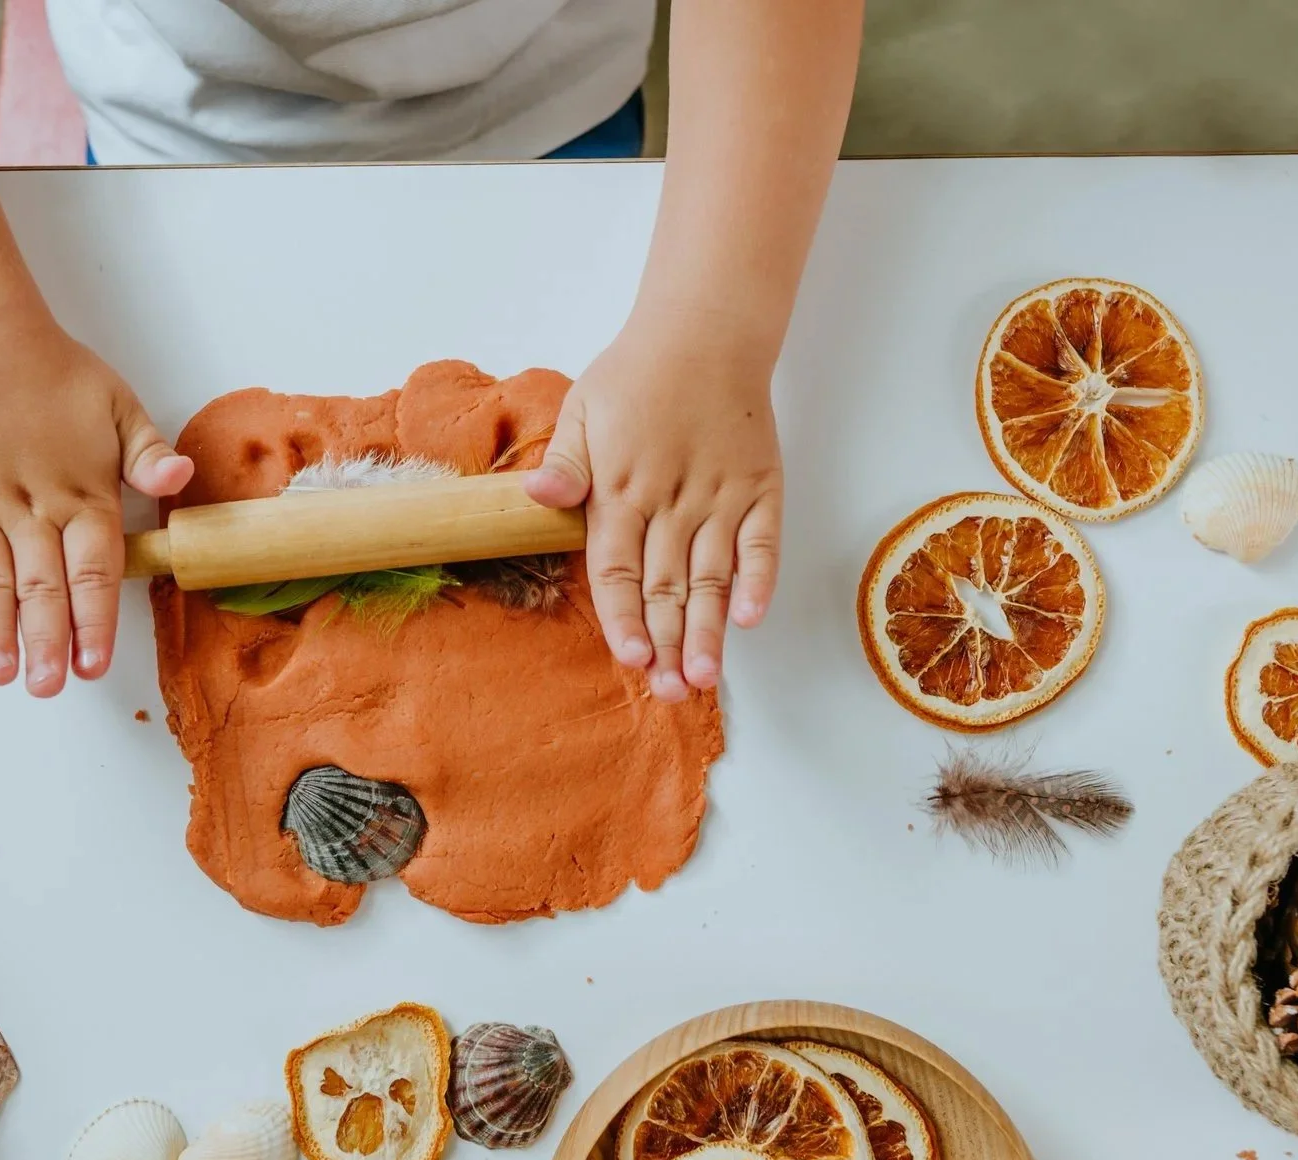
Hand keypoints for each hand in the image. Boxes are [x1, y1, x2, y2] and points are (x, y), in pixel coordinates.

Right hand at [0, 318, 192, 695]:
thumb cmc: (59, 380)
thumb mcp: (121, 408)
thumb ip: (149, 455)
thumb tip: (179, 480)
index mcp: (82, 495)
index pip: (93, 569)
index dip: (94, 620)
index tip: (94, 665)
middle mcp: (30, 508)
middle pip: (41, 585)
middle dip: (45, 641)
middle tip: (47, 687)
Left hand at [526, 312, 782, 700]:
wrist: (707, 330)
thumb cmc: (636, 374)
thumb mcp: (583, 407)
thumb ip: (565, 462)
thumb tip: (535, 498)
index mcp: (622, 487)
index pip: (618, 567)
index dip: (623, 616)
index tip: (628, 657)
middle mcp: (673, 499)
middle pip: (667, 584)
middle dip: (667, 643)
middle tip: (667, 692)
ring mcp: (721, 495)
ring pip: (713, 575)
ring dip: (709, 629)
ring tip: (703, 678)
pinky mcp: (760, 487)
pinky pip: (763, 541)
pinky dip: (759, 579)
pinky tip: (751, 617)